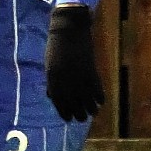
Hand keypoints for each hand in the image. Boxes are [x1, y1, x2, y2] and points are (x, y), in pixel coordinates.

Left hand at [45, 4, 103, 120]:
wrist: (69, 30)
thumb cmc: (56, 47)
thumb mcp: (49, 64)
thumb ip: (51, 81)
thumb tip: (51, 97)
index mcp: (53, 76)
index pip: (58, 99)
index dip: (63, 111)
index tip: (67, 119)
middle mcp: (66, 78)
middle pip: (73, 101)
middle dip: (76, 112)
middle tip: (80, 120)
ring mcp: (79, 74)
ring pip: (86, 97)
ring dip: (89, 107)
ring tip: (92, 114)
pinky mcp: (91, 68)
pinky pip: (96, 87)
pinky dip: (99, 96)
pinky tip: (100, 103)